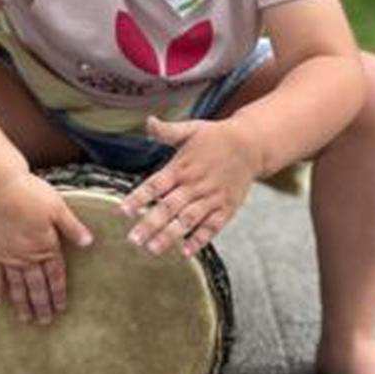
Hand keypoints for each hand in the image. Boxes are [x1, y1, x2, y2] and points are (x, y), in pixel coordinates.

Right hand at [0, 174, 93, 323]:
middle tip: (45, 322)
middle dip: (41, 305)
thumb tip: (90, 242)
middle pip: (36, 286)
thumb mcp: (58, 209)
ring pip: (16, 285)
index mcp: (46, 247)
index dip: (59, 293)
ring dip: (21, 303)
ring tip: (25, 319)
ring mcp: (9, 255)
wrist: (1, 188)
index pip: (55, 275)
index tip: (61, 308)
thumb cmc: (32, 194)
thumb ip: (72, 227)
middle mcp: (27, 257)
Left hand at [119, 116, 260, 256]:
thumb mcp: (191, 129)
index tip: (123, 211)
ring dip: (170, 236)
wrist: (251, 145)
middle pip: (169, 207)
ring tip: (153, 249)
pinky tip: (186, 252)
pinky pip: (212, 227)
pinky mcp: (226, 208)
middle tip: (133, 240)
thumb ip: (167, 131)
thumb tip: (148, 122)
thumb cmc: (216, 137)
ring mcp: (211, 198)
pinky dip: (200, 240)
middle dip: (150, 224)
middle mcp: (195, 184)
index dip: (139, 197)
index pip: (155, 184)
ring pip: (188, 220)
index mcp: (181, 167)